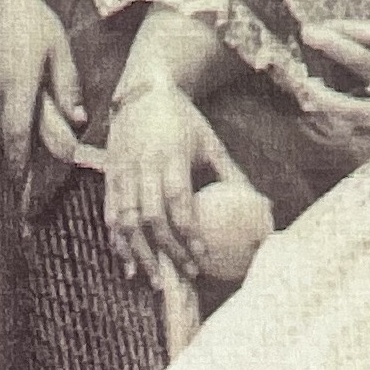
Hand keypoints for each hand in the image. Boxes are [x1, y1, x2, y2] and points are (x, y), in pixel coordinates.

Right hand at [0, 0, 82, 190]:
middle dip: (19, 170)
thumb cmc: (28, 18)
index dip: (22, 174)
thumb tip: (77, 121)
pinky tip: (16, 122)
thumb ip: (67, 87)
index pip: (18, 142)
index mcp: (17, 89)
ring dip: (12, 146)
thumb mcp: (58, 49)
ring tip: (28, 172)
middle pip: (7, 142)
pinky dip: (5, 123)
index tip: (25, 201)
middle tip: (30, 203)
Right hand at [101, 79, 236, 286]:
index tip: (202, 257)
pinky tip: (126, 260)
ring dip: (138, 253)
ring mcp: (121, 171)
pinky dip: (117, 240)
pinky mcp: (109, 175)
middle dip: (167, 250)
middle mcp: (142, 165)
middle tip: (186, 274)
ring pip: (125, 220)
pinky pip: (109, 213)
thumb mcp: (210, 143)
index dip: (189, 233)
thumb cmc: (183, 120)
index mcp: (170, 156)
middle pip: (150, 216)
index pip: (178, 201)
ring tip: (153, 279)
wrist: (141, 89)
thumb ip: (231, 175)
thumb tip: (261, 206)